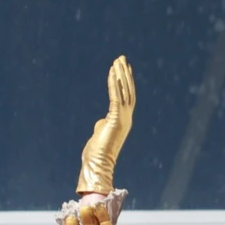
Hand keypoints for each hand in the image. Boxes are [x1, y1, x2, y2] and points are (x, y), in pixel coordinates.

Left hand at [76, 56, 134, 194]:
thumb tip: (101, 122)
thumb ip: (103, 124)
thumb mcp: (101, 134)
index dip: (126, 81)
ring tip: (117, 61)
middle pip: (127, 90)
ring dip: (120, 74)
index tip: (125, 67)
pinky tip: (111, 72)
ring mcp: (123, 118)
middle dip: (124, 73)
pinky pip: (115, 97)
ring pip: (123, 91)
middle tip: (121, 58)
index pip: (127, 96)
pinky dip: (113, 84)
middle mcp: (126, 117)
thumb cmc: (97, 153)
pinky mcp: (115, 119)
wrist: (98, 165)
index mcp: (123, 119)